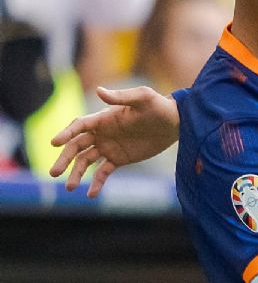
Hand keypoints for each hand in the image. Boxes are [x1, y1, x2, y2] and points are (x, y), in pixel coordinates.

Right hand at [49, 86, 179, 196]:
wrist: (175, 123)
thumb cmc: (159, 106)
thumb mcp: (143, 98)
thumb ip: (122, 97)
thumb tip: (99, 90)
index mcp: (104, 118)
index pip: (79, 126)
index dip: (66, 133)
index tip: (54, 143)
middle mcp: (102, 133)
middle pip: (76, 146)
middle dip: (64, 159)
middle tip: (53, 172)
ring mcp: (109, 147)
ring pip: (85, 161)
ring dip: (76, 173)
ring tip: (70, 187)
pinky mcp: (119, 159)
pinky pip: (102, 172)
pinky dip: (96, 182)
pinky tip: (91, 194)